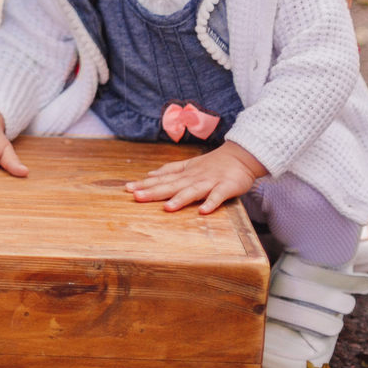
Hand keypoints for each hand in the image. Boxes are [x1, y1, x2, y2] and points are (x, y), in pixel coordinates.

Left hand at [124, 141, 266, 214]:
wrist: (241, 156)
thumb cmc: (213, 163)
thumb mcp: (189, 165)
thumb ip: (170, 170)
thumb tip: (149, 175)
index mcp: (185, 174)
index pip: (162, 179)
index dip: (145, 184)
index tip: (127, 189)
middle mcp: (194, 178)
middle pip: (172, 185)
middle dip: (154, 192)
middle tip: (136, 197)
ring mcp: (210, 182)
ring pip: (193, 191)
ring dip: (180, 199)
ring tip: (167, 207)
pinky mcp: (227, 186)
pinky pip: (218, 196)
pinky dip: (211, 202)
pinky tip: (203, 211)